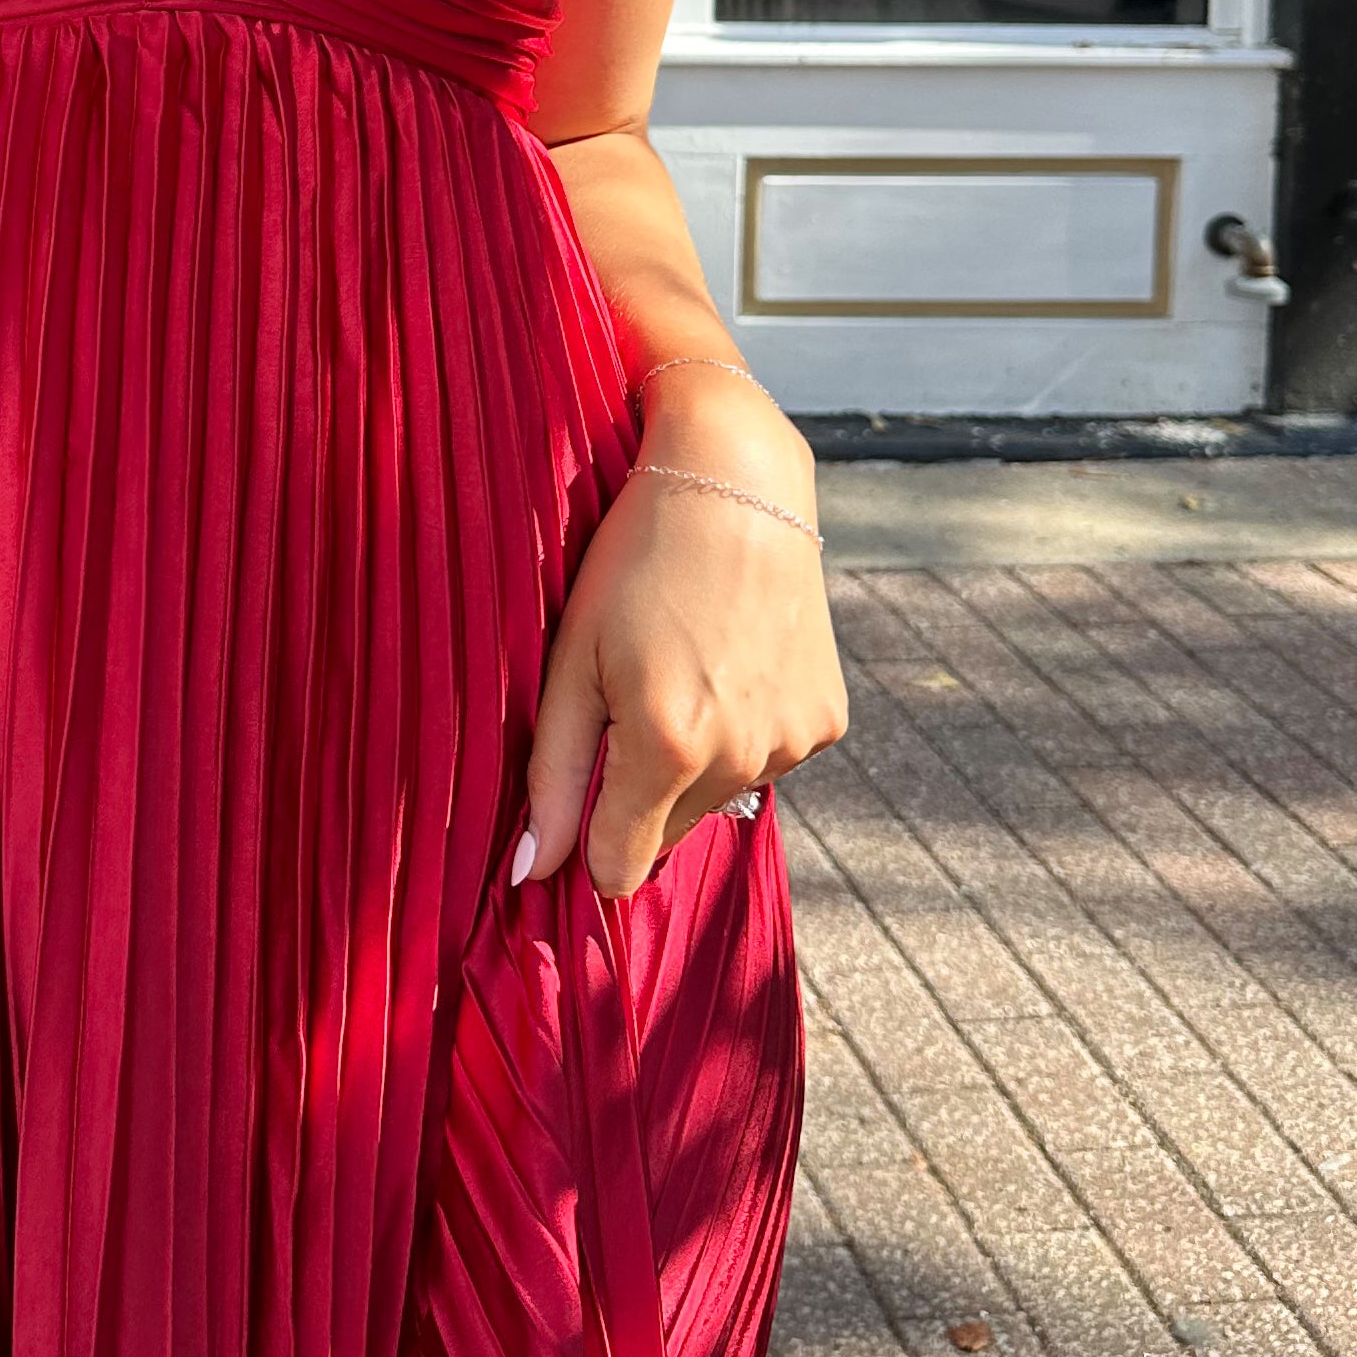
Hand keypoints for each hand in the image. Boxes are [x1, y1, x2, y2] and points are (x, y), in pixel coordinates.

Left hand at [520, 374, 846, 897]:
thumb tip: (528, 874)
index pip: (620, 867)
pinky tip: (729, 662)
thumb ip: (552, 776)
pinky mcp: (828, 721)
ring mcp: (794, 743)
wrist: (736, 483)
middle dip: (639, 792)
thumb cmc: (633, 563)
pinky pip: (768, 760)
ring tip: (682, 666)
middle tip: (628, 695)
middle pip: (670, 834)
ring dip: (694, 762)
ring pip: (721, 798)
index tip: (578, 793)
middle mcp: (741, 759)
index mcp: (667, 749)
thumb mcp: (571, 660)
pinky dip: (743, 732)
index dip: (589, 841)